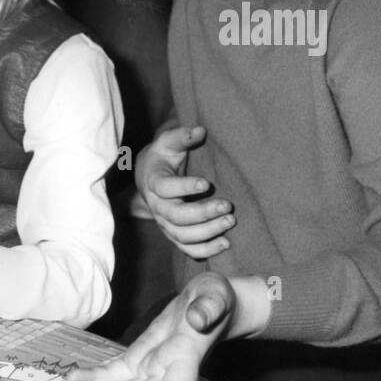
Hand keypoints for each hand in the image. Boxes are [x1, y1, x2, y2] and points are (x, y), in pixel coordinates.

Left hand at [70, 271, 236, 380]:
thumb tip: (197, 319)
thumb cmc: (216, 298)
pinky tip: (74, 376)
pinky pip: (114, 373)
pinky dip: (94, 377)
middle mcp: (168, 374)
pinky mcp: (137, 358)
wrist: (208, 301)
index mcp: (187, 363)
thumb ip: (208, 308)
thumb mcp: (216, 296)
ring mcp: (150, 369)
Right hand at [135, 125, 233, 259]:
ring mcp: (165, 223)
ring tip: (230, 222)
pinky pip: (187, 248)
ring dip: (207, 232)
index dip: (184, 187)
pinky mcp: (175, 234)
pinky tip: (226, 244)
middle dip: (202, 213)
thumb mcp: (168, 143)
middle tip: (227, 206)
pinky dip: (205, 250)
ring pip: (182, 235)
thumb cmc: (163, 157)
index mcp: (154, 182)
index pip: (165, 188)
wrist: (149, 177)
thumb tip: (200, 131)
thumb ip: (182, 136)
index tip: (206, 183)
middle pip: (175, 216)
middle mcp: (157, 207)